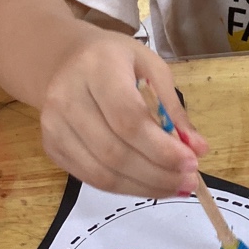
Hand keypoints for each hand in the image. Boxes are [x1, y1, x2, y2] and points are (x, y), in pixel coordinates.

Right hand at [37, 26, 208, 196]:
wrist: (64, 61)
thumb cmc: (115, 60)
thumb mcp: (151, 68)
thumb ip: (172, 108)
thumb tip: (197, 148)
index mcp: (97, 68)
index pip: (128, 118)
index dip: (161, 148)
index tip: (192, 162)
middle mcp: (67, 98)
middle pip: (114, 152)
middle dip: (157, 173)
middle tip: (188, 181)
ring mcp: (54, 126)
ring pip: (101, 173)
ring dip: (143, 187)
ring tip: (174, 186)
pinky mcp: (51, 148)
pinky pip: (90, 178)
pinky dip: (124, 188)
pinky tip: (148, 184)